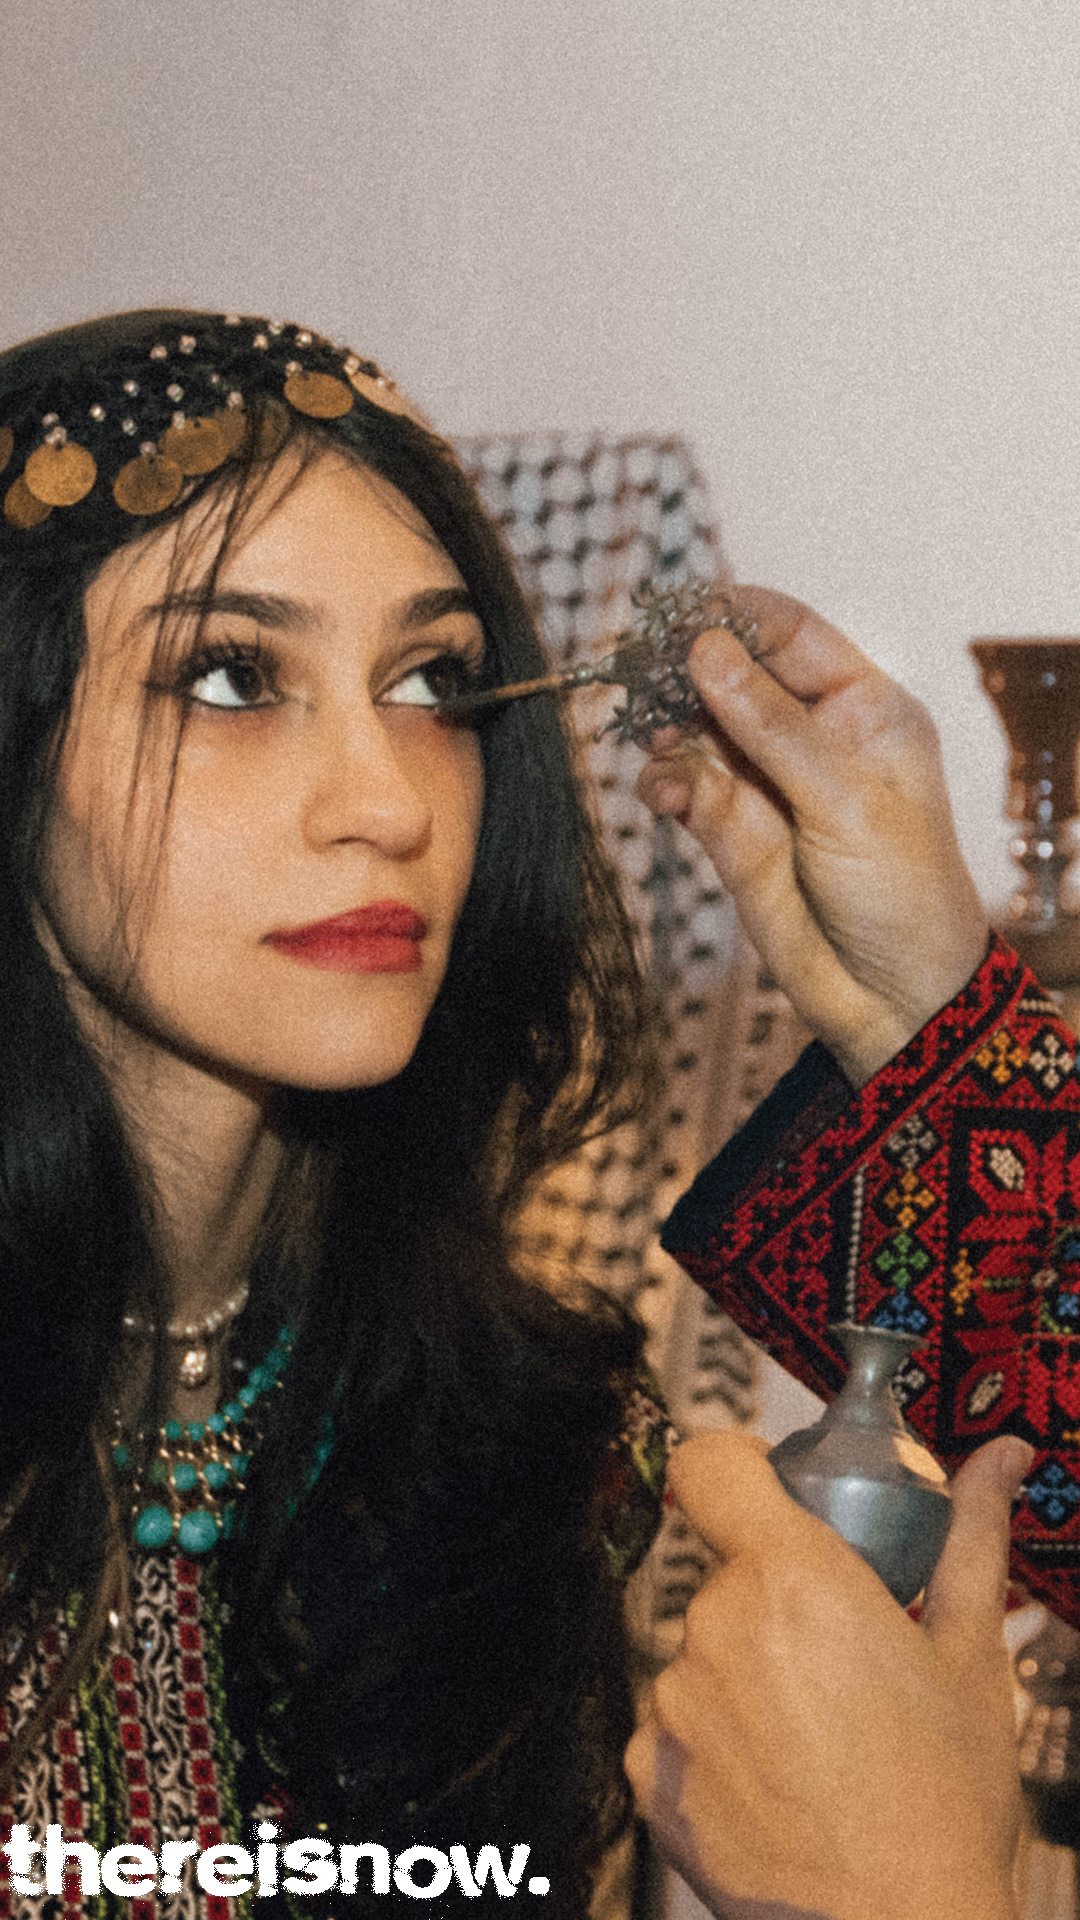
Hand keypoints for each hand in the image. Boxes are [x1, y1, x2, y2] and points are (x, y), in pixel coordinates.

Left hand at [625, 1431, 1031, 1919]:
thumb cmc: (943, 1806)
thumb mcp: (972, 1658)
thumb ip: (970, 1536)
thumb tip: (1002, 1457)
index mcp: (791, 1578)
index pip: (710, 1464)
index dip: (738, 1468)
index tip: (773, 1493)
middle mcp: (716, 1629)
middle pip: (726, 1572)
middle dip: (776, 1597)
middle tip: (839, 1651)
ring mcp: (675, 1704)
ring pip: (704, 1651)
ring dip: (747, 1673)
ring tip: (820, 1735)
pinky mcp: (650, 1773)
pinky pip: (677, 1724)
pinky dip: (718, 1740)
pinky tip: (780, 1779)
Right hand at [635, 588, 988, 1084]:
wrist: (891, 999)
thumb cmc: (902, 892)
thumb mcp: (845, 799)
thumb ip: (769, 725)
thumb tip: (704, 649)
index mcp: (862, 708)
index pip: (789, 633)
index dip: (735, 618)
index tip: (679, 616)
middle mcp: (809, 735)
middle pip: (730, 675)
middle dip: (684, 675)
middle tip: (642, 678)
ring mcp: (765, 782)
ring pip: (696, 731)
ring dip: (668, 733)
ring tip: (659, 749)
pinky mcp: (730, 831)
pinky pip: (683, 787)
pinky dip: (665, 784)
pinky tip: (664, 795)